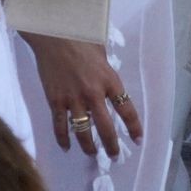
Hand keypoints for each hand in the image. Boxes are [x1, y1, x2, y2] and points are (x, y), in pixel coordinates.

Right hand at [25, 33, 140, 157]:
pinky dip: (63, 139)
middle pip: (106, 127)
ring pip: (82, 131)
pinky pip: (60, 126)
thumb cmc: (80, 38)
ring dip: (88, 146)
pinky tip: (66, 147)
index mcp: (109, 80)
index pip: (126, 110)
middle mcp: (94, 93)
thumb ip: (106, 73)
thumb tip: (107, 86)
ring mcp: (73, 99)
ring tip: (91, 153)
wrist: (53, 35)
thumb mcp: (102, 54)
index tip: (137, 140)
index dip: (134, 128)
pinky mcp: (55, 100)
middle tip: (114, 155)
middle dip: (112, 145)